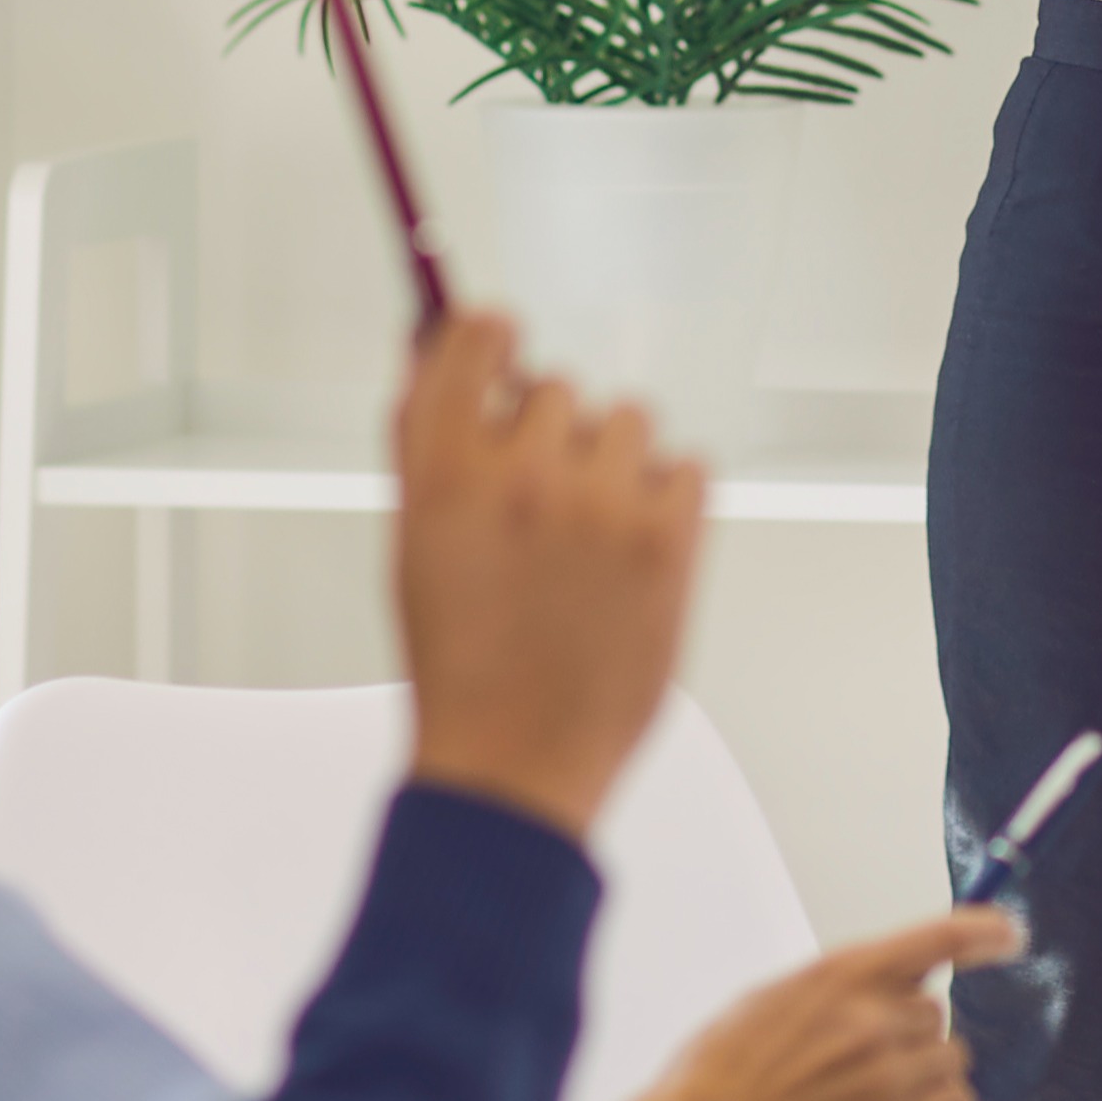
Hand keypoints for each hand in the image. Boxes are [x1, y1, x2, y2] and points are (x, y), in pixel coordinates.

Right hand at [390, 308, 705, 838]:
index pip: (477, 337)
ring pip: (629, 420)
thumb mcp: (412, 543)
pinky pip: (688, 466)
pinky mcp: (669, 541)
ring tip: (590, 538)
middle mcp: (523, 475)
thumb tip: (435, 350)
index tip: (501, 354)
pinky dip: (669, 501)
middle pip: (557, 386)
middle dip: (551, 434)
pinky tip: (633, 555)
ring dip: (613, 463)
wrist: (513, 763)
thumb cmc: (459, 660)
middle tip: (543, 505)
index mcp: (443, 472)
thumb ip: (422, 441)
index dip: (492, 341)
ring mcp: (602, 506)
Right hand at [595, 911, 1015, 1100]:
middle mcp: (874, 1019)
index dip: (984, 930)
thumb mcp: (780, 997)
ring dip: (923, 1069)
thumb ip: (846, 984)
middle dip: (908, 1030)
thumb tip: (906, 979)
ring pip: (950, 1056)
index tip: (1010, 934)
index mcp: (841, 973)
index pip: (937, 937)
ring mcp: (890, 1075)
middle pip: (935, 1011)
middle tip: (857, 1055)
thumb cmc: (726, 1069)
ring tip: (870, 1088)